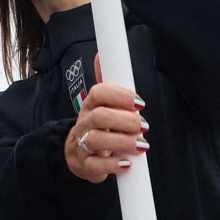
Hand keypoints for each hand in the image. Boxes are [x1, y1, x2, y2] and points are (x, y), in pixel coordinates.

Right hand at [63, 59, 147, 182]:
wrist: (76, 152)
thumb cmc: (96, 125)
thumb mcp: (101, 103)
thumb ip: (108, 83)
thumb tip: (101, 54)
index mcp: (91, 104)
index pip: (98, 93)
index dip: (119, 95)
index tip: (140, 103)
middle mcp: (85, 122)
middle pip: (99, 117)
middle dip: (124, 121)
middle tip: (143, 126)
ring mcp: (83, 144)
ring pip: (96, 140)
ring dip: (121, 142)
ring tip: (141, 145)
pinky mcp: (87, 165)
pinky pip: (95, 166)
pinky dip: (112, 166)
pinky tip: (126, 163)